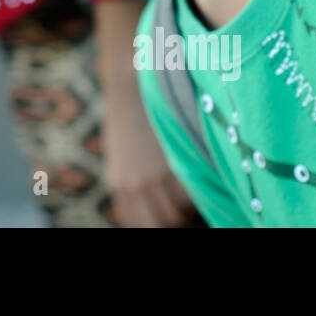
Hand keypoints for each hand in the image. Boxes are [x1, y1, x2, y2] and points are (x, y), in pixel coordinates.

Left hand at [104, 100, 198, 226]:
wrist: (131, 91)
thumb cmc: (128, 122)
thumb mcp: (122, 158)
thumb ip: (131, 186)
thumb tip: (146, 210)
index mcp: (120, 186)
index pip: (139, 224)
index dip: (155, 223)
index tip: (166, 214)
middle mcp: (134, 186)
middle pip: (162, 222)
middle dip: (174, 216)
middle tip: (182, 201)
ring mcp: (154, 177)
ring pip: (178, 213)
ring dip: (187, 206)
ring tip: (188, 186)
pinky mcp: (173, 164)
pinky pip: (190, 195)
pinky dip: (195, 191)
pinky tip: (194, 174)